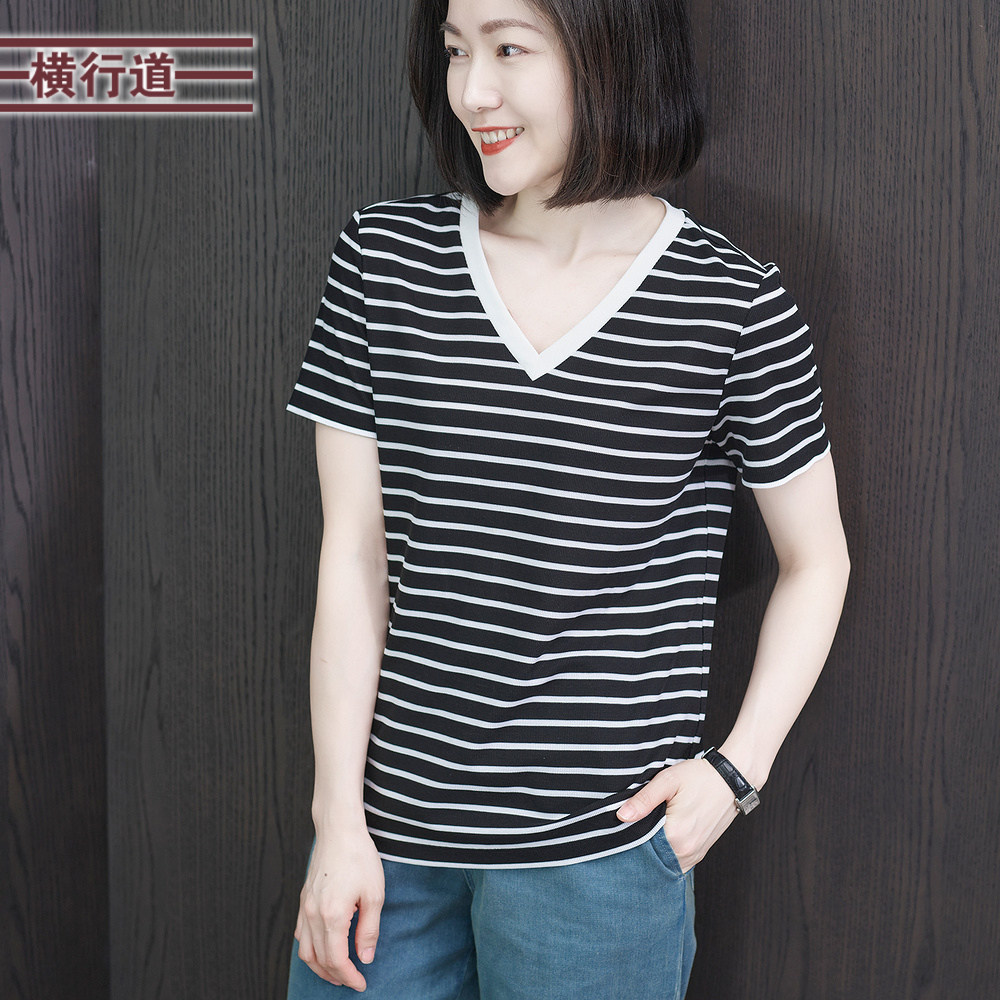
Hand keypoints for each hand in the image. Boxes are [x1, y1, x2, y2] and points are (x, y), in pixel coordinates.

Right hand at [294, 828, 384, 990]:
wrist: (339, 830)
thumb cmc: (359, 857)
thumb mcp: (374, 894)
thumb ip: (369, 930)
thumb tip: (366, 957)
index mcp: (332, 916)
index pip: (337, 960)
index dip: (350, 977)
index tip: (362, 983)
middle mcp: (314, 915)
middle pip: (320, 960)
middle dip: (336, 976)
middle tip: (353, 980)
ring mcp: (305, 907)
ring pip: (305, 951)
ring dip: (320, 967)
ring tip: (337, 972)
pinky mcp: (303, 899)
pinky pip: (301, 934)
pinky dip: (310, 949)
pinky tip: (322, 948)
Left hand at [616, 758, 738, 871]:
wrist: (731, 780)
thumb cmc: (699, 777)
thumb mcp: (668, 781)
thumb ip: (643, 800)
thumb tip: (621, 816)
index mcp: (676, 835)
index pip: (640, 847)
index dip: (628, 837)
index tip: (621, 827)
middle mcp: (686, 851)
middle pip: (652, 858)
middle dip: (639, 848)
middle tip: (631, 829)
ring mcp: (695, 855)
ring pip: (664, 862)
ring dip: (653, 852)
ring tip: (644, 832)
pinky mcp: (700, 853)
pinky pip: (676, 862)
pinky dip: (665, 855)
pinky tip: (658, 839)